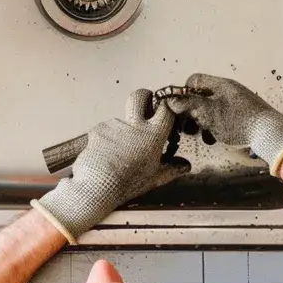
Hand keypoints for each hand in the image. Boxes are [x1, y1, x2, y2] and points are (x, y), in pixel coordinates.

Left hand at [31, 89, 190, 242]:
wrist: (97, 186)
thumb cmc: (127, 184)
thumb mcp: (154, 179)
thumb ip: (172, 170)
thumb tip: (185, 166)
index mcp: (153, 136)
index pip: (165, 110)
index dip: (165, 107)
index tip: (164, 110)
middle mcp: (134, 125)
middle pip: (139, 96)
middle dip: (143, 97)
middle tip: (144, 105)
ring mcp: (115, 125)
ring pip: (119, 120)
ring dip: (119, 131)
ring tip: (116, 153)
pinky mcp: (98, 129)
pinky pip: (104, 130)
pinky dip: (104, 140)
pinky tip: (104, 154)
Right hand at [165, 73, 282, 174]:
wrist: (270, 134)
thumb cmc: (239, 122)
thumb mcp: (208, 113)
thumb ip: (188, 105)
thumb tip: (170, 100)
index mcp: (221, 84)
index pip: (195, 80)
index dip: (183, 93)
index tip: (180, 110)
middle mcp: (229, 91)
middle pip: (201, 96)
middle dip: (192, 112)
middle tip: (189, 127)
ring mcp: (237, 103)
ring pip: (211, 110)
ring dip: (203, 123)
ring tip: (204, 135)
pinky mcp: (243, 116)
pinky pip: (222, 118)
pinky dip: (215, 127)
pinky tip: (215, 138)